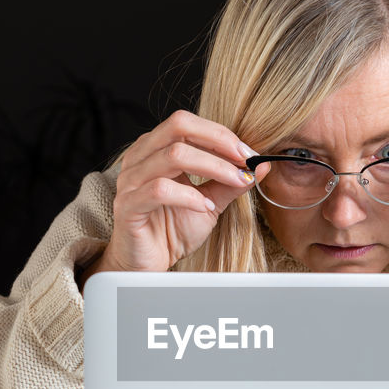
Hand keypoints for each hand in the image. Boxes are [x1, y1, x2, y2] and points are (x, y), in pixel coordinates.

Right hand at [94, 110, 269, 274]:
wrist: (149, 264)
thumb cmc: (172, 230)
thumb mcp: (209, 203)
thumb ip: (230, 184)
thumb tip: (261, 165)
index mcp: (155, 149)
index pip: (187, 123)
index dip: (221, 134)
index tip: (249, 154)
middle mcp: (139, 158)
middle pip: (178, 126)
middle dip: (218, 141)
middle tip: (244, 160)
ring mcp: (130, 181)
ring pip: (173, 156)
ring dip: (213, 167)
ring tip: (235, 182)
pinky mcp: (127, 206)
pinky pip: (160, 190)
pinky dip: (189, 196)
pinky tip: (206, 207)